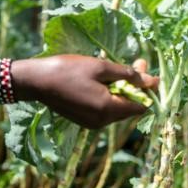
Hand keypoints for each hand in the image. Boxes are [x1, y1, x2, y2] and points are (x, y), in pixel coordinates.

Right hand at [13, 55, 158, 128]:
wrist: (36, 81)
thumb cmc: (67, 70)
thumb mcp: (100, 67)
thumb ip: (128, 75)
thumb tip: (152, 81)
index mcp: (107, 109)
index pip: (141, 106)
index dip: (147, 89)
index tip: (145, 70)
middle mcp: (102, 122)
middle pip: (129, 108)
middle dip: (135, 87)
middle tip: (136, 63)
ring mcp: (92, 124)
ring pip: (117, 108)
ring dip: (122, 90)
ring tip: (116, 70)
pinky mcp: (84, 121)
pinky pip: (105, 110)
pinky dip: (109, 96)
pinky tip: (102, 81)